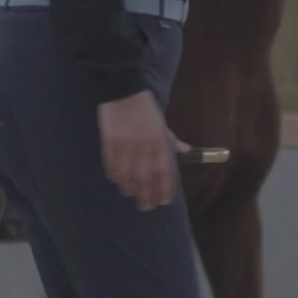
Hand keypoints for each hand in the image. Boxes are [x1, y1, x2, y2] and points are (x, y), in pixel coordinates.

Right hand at [97, 91, 180, 210]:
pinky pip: (112, 166)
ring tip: (132, 195)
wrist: (123, 90)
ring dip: (130, 188)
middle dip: (147, 195)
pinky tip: (118, 181)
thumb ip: (172, 140)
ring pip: (127, 175)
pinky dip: (115, 176)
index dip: (164, 189)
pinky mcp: (110, 143)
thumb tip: (187, 151)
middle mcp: (143, 147)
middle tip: (147, 206)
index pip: (164, 172)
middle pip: (145, 179)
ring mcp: (125, 146)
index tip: (164, 201)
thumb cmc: (145, 107)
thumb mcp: (162, 123)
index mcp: (158, 141)